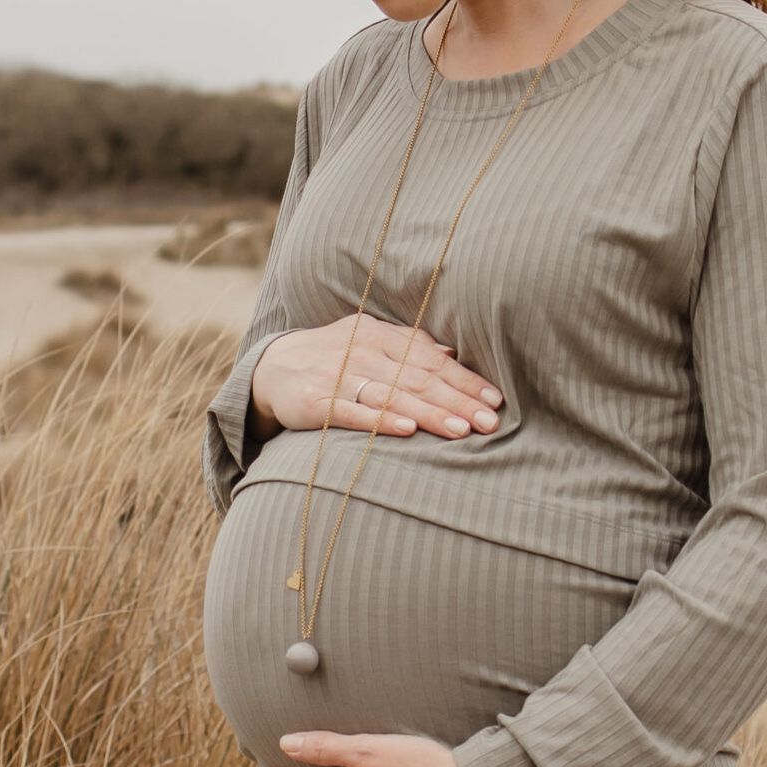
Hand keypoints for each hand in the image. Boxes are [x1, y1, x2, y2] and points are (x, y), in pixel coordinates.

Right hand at [248, 313, 503, 444]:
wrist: (272, 367)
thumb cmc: (334, 357)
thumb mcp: (369, 341)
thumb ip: (408, 347)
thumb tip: (452, 355)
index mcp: (381, 337)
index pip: (431, 360)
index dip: (465, 380)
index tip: (494, 400)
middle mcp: (363, 353)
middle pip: (418, 379)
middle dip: (457, 401)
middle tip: (489, 422)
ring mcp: (339, 377)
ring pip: (391, 396)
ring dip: (429, 413)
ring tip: (460, 429)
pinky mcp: (317, 403)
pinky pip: (352, 412)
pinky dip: (380, 420)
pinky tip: (405, 430)